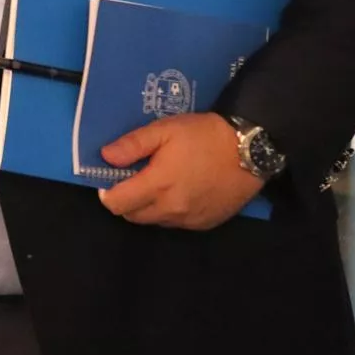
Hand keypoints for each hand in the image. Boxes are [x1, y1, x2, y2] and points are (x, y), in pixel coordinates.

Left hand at [97, 113, 263, 229]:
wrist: (250, 150)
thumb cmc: (204, 135)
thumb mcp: (165, 130)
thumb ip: (132, 144)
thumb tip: (105, 157)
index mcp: (158, 185)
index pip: (117, 204)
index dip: (107, 193)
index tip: (110, 180)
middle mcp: (171, 209)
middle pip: (132, 216)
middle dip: (126, 200)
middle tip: (134, 179)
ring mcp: (189, 220)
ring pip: (154, 221)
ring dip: (148, 207)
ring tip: (157, 184)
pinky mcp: (205, 224)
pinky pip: (176, 223)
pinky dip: (169, 211)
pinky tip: (179, 192)